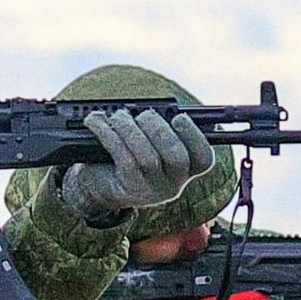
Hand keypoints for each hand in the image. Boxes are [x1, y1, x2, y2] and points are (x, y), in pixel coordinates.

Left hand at [61, 109, 214, 220]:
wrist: (97, 185)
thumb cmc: (128, 155)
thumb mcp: (147, 142)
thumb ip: (157, 127)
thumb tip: (152, 109)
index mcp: (186, 170)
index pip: (203, 159)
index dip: (194, 136)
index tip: (179, 117)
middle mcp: (174, 184)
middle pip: (177, 157)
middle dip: (159, 129)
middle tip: (143, 115)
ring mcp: (153, 191)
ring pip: (149, 158)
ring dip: (131, 129)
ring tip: (118, 116)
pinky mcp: (129, 190)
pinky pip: (124, 160)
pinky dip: (110, 136)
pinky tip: (97, 123)